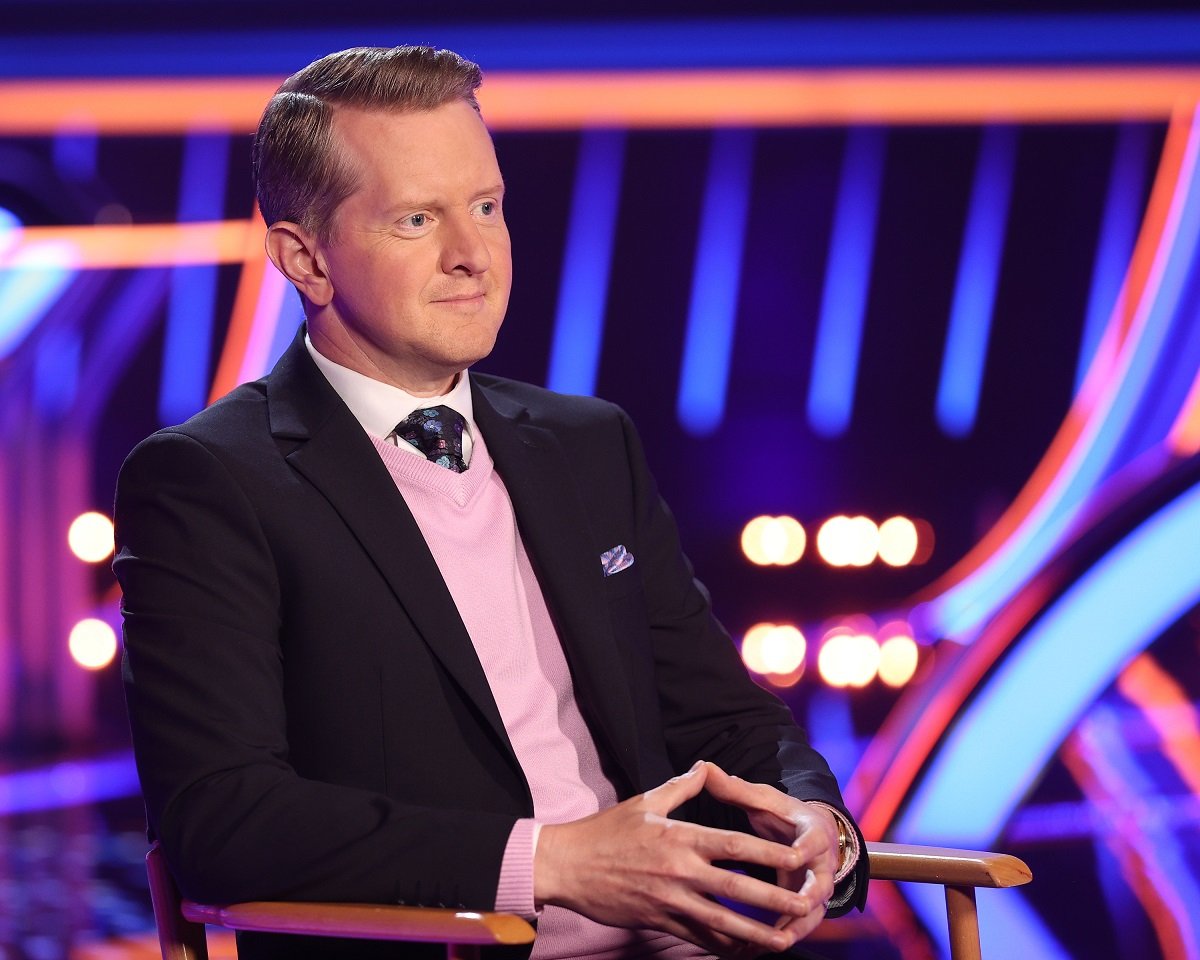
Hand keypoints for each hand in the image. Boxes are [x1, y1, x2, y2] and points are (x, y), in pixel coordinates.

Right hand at [534, 762, 819, 956]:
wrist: (566, 865)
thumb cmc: (606, 830)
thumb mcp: (644, 801)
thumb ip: (682, 787)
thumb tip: (705, 766)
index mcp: (680, 837)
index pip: (736, 846)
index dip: (771, 852)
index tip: (799, 857)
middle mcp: (680, 871)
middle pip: (738, 888)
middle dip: (775, 898)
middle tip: (806, 903)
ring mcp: (670, 900)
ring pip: (722, 922)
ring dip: (757, 933)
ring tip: (784, 940)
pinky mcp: (658, 921)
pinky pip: (698, 939)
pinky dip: (724, 948)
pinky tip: (745, 952)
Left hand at [701, 762, 839, 945]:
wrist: (809, 834)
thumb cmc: (782, 814)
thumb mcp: (764, 799)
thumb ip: (737, 789)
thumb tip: (706, 767)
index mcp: (812, 831)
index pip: (813, 840)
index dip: (804, 849)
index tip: (793, 857)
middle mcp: (821, 862)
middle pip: (820, 883)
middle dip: (807, 897)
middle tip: (795, 908)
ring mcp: (817, 886)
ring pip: (812, 912)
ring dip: (796, 926)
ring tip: (776, 941)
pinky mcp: (809, 905)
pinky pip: (800, 924)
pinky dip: (786, 935)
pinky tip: (764, 947)